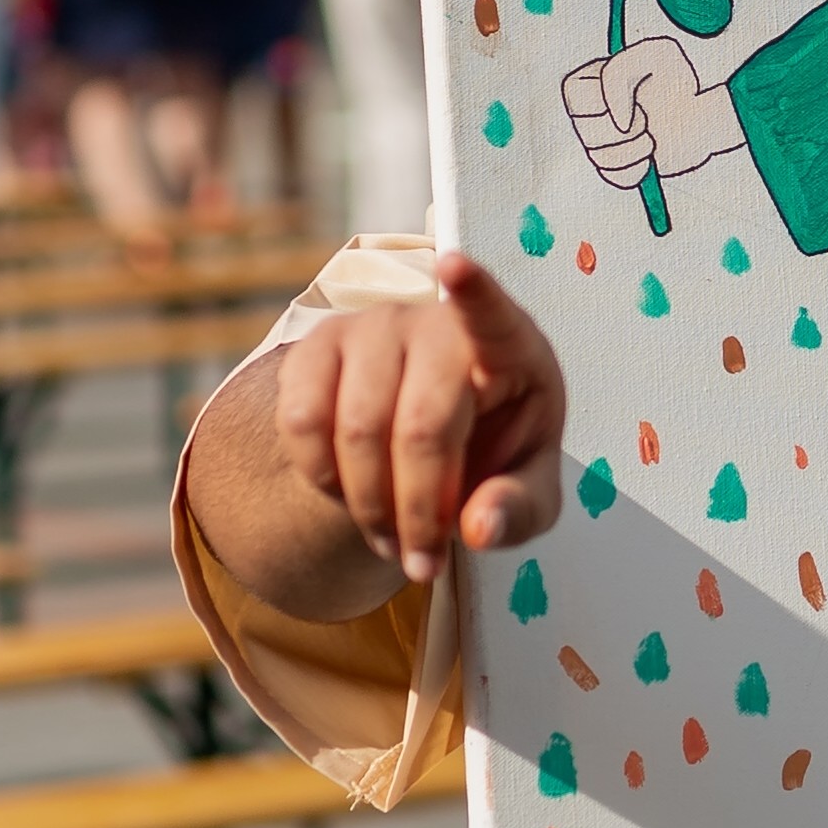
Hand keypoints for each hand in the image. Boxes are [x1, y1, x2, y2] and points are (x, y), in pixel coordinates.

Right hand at [269, 262, 565, 586]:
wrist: (426, 441)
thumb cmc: (494, 454)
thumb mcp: (527, 491)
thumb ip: (521, 509)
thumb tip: (480, 529)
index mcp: (506, 345)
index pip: (489, 311)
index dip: (473, 288)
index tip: (456, 264)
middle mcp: (433, 322)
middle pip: (418, 426)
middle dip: (418, 511)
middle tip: (423, 564)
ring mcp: (369, 327)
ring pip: (353, 430)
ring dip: (369, 506)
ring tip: (392, 541)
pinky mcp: (315, 347)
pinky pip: (299, 422)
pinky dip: (321, 478)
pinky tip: (349, 493)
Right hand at [559, 26, 741, 190]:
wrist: (701, 111)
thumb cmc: (678, 78)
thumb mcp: (658, 53)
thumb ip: (621, 73)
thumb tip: (617, 122)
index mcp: (593, 79)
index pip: (575, 93)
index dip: (603, 102)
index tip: (636, 104)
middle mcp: (590, 112)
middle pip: (585, 130)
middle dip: (625, 128)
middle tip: (646, 120)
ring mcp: (600, 142)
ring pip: (599, 157)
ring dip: (635, 148)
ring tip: (652, 138)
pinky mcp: (616, 167)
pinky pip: (615, 176)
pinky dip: (638, 168)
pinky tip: (650, 157)